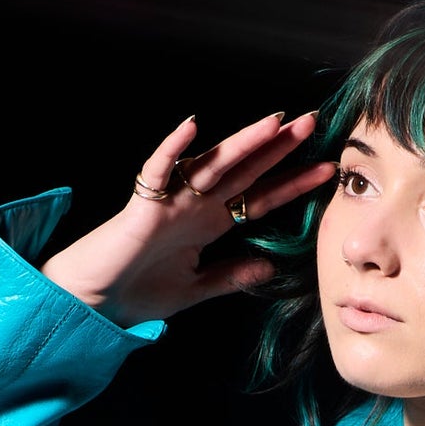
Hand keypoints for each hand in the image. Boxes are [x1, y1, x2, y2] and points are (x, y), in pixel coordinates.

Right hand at [39, 110, 335, 328]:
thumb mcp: (198, 288)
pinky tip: (192, 127)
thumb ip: (232, 276)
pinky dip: (173, 150)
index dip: (294, 184)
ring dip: (242, 142)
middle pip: (245, 170)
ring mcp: (170, 201)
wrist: (97, 302)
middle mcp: (195, 205)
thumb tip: (271, 268)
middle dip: (278, 148)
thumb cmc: (140, 290)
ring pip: (212, 163)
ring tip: (274, 122)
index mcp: (210, 223)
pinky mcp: (143, 205)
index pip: (261, 198)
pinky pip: (158, 170)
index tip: (327, 171)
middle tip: (313, 123)